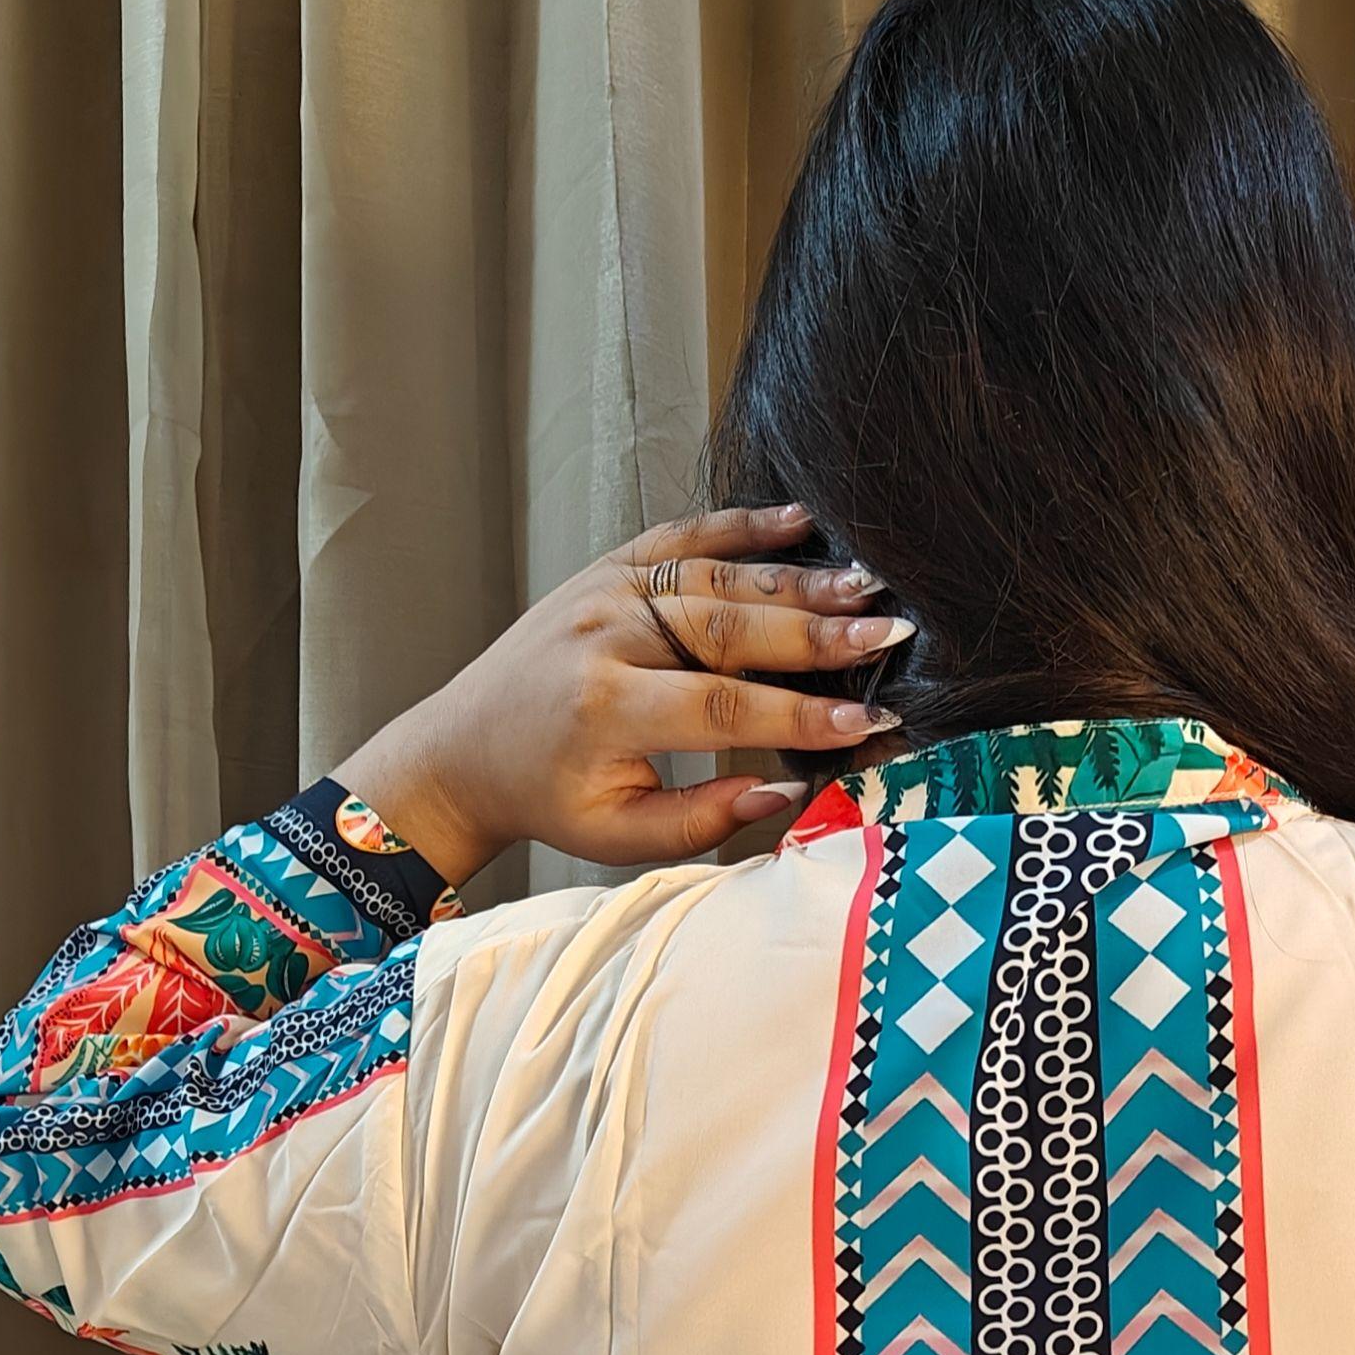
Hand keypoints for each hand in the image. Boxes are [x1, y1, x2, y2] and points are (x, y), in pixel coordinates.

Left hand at [335, 502, 912, 884]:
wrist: (465, 747)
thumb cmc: (548, 797)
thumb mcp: (619, 834)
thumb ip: (703, 818)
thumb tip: (786, 791)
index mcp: (606, 707)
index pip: (724, 706)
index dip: (801, 715)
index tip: (866, 723)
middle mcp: (606, 635)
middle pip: (730, 626)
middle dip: (818, 632)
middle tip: (888, 633)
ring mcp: (605, 590)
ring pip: (716, 576)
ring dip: (797, 579)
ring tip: (865, 584)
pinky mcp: (608, 567)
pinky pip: (682, 536)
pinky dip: (742, 525)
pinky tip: (800, 520)